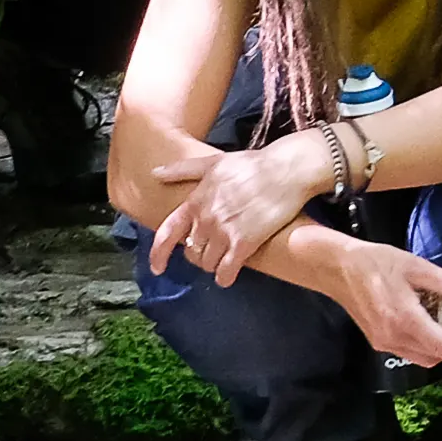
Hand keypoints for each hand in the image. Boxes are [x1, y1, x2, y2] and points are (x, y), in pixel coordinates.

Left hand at [151, 137, 336, 280]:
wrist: (286, 170)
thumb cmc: (252, 165)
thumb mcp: (213, 163)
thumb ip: (183, 170)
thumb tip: (155, 172)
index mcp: (196, 200)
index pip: (167, 232)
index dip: (159, 253)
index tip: (157, 268)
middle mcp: (206, 218)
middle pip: (192, 251)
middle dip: (200, 254)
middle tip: (213, 251)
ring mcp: (224, 231)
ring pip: (207, 263)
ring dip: (213, 265)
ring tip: (224, 260)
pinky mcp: (244, 242)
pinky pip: (226, 271)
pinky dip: (225, 277)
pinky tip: (228, 276)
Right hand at [317, 235, 441, 367]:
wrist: (337, 268)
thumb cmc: (375, 263)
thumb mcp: (416, 266)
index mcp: (404, 320)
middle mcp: (393, 338)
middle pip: (435, 356)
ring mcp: (383, 342)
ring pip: (422, 357)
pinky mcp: (377, 340)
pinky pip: (409, 351)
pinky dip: (426, 344)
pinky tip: (432, 323)